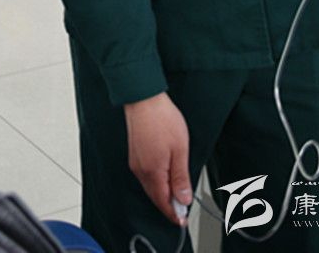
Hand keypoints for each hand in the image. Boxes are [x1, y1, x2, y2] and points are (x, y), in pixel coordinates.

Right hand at [124, 93, 191, 225]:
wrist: (144, 99)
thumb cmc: (162, 119)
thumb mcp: (180, 149)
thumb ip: (180, 177)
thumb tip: (183, 198)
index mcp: (153, 173)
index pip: (163, 202)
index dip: (174, 212)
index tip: (183, 219)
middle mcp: (141, 171)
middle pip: (155, 196)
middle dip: (169, 204)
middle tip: (183, 208)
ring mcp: (136, 163)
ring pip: (150, 186)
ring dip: (163, 192)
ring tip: (177, 193)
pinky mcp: (134, 155)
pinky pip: (146, 176)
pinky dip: (156, 181)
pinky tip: (164, 176)